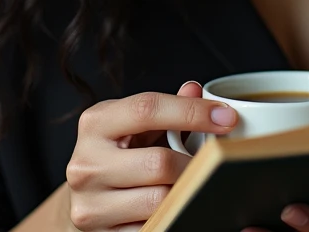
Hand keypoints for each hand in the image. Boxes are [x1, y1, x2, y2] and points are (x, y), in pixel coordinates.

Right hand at [65, 79, 236, 230]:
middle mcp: (86, 163)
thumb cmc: (115, 150)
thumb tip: (195, 90)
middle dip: (193, 162)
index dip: (192, 111)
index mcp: (95, 123)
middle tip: (210, 161)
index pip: (148, 109)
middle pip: (159, 162)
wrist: (83, 193)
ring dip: (184, 191)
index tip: (225, 117)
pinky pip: (152, 227)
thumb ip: (165, 107)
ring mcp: (91, 203)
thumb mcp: (132, 122)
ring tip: (190, 182)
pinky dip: (170, 215)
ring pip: (159, 200)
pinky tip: (173, 204)